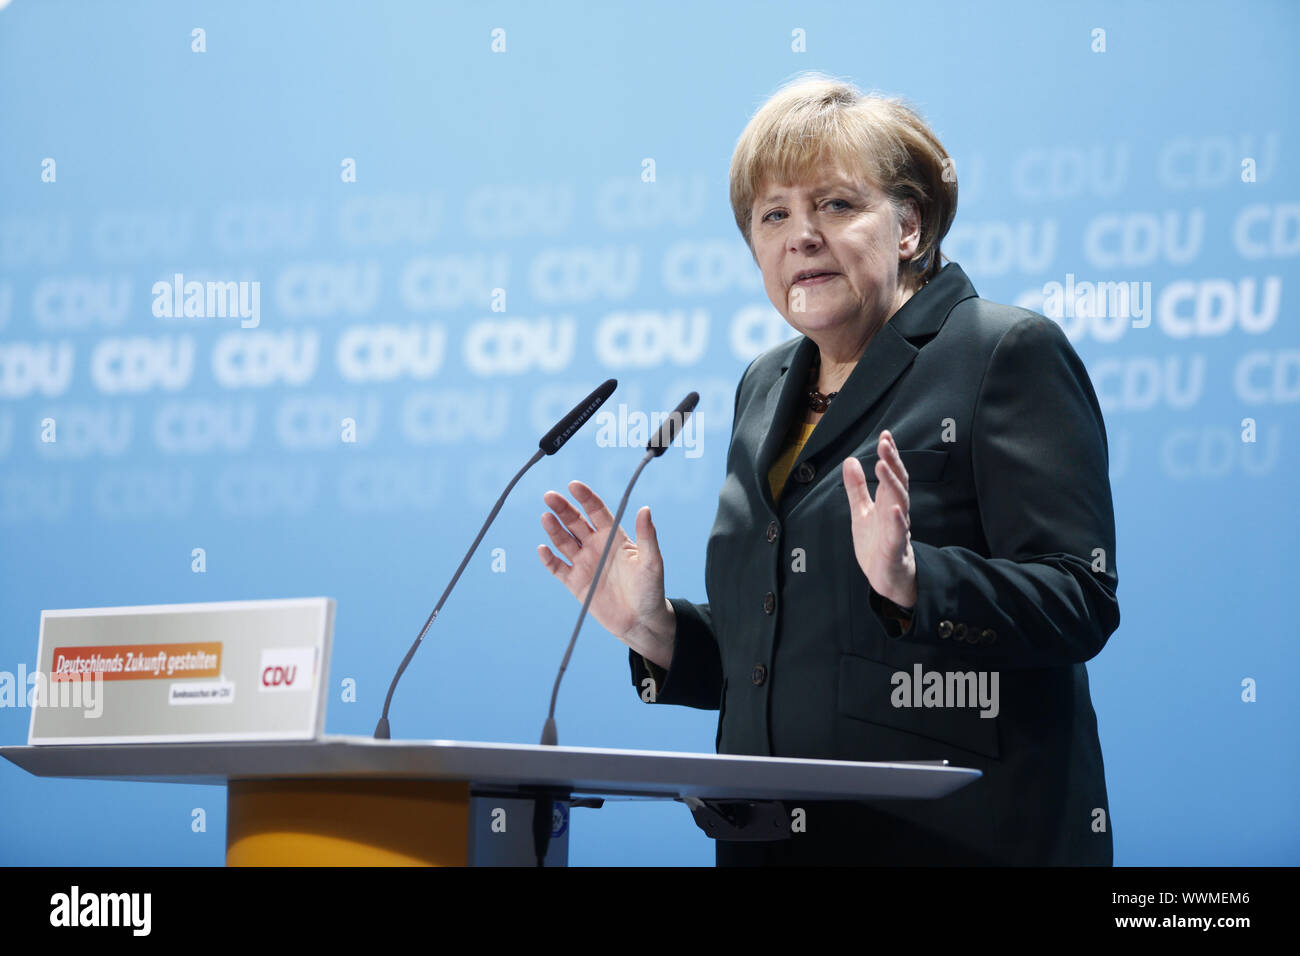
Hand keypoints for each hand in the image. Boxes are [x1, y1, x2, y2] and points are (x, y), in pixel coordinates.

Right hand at [538, 480, 675, 666]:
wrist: (641, 622)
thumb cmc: (651, 590)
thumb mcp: (652, 562)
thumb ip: (647, 536)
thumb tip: (645, 508)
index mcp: (614, 537)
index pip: (596, 511)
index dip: (585, 498)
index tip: (573, 485)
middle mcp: (596, 547)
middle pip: (575, 522)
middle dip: (563, 509)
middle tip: (550, 496)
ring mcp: (584, 564)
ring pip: (564, 542)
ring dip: (554, 529)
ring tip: (546, 517)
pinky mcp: (575, 583)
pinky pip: (558, 568)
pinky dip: (549, 559)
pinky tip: (543, 549)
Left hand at [843, 430, 917, 608]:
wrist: (886, 577)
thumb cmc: (876, 543)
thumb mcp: (861, 511)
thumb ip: (856, 487)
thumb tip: (850, 460)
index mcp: (888, 502)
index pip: (892, 474)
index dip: (890, 455)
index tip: (885, 435)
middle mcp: (896, 512)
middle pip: (898, 483)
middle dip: (892, 463)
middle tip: (885, 443)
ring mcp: (898, 530)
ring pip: (900, 504)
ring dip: (893, 484)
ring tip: (884, 466)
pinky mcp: (896, 549)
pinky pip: (899, 534)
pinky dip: (897, 520)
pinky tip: (893, 508)